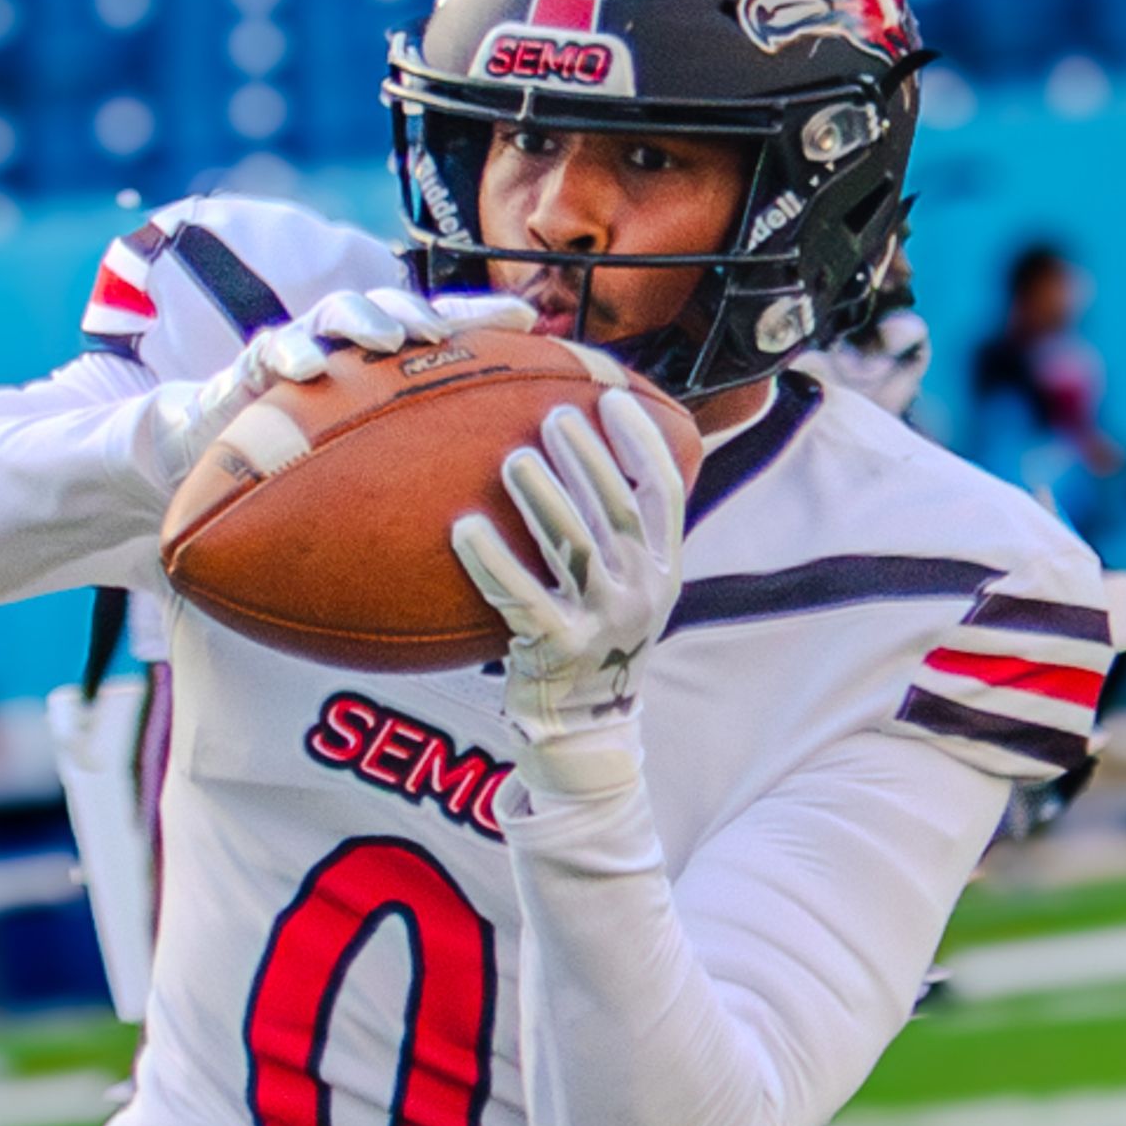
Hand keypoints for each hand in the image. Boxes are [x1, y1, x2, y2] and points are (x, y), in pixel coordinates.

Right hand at [144, 282, 532, 500]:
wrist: (206, 471)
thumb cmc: (292, 480)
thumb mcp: (358, 488)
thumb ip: (411, 490)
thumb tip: (496, 535)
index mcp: (383, 375)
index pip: (442, 338)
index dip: (482, 325)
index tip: (528, 326)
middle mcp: (345, 357)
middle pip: (395, 313)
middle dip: (425, 312)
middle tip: (447, 332)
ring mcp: (298, 354)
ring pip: (335, 316)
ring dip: (364, 319)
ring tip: (388, 337)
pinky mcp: (248, 370)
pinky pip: (267, 352)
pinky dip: (287, 353)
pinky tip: (304, 366)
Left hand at [451, 386, 687, 750]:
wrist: (582, 726)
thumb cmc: (592, 638)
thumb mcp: (625, 586)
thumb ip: (615, 531)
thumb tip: (584, 450)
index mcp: (662, 568)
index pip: (662, 491)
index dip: (640, 441)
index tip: (612, 398)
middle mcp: (641, 592)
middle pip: (615, 510)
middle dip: (586, 458)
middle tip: (553, 416)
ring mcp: (602, 624)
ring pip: (574, 546)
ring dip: (544, 497)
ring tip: (515, 458)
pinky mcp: (557, 651)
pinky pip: (520, 597)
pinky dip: (491, 560)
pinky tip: (463, 527)